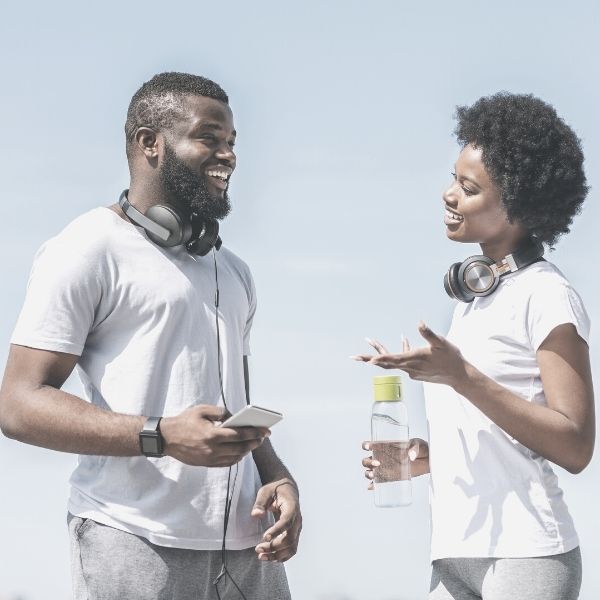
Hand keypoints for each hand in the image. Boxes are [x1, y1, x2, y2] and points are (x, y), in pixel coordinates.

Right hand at [160, 405, 269, 466]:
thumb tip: (235, 418)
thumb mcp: (202, 410)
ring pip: (235, 457)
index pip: (239, 435)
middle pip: (240, 448)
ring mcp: (209, 459)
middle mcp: (212, 449)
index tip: (265, 430)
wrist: (166, 438)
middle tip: (262, 437)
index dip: (254, 432)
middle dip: (254, 442)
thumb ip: (221, 412)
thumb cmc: (185, 421)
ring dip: (247, 451)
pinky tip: (241, 451)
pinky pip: (226, 463)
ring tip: (253, 443)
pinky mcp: (206, 464)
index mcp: (212, 434)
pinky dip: (237, 458)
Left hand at [252, 478, 301, 562]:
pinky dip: (282, 556)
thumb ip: (260, 503)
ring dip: (277, 555)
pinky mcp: (294, 534)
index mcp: (292, 507)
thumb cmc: (275, 489)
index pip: (287, 522)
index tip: (264, 537)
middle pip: (290, 538)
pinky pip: (291, 549)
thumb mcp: (265, 491)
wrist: (287, 489)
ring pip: (292, 547)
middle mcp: (297, 519)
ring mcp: (297, 528)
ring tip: (261, 556)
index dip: (277, 531)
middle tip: (258, 549)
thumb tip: (256, 515)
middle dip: (274, 547)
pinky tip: (270, 557)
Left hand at [351, 321, 468, 387]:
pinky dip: (398, 352)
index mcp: (414, 359)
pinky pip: (401, 361)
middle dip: (369, 358)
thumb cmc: (451, 357)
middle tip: (354, 357)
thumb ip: (428, 333)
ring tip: (370, 340)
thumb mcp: (441, 342)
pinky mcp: (415, 372)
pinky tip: (404, 339)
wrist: (459, 376)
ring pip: (392, 361)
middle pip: (385, 362)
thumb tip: (419, 323)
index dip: (379, 358)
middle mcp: (409, 367)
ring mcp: (411, 371)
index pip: (392, 359)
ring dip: (380, 353)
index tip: (367, 360)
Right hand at [361, 438, 428, 487]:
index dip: (366, 446)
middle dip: (368, 462)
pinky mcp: (392, 478)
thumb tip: (410, 456)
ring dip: (368, 473)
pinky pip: (379, 482)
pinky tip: (372, 487)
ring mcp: (386, 468)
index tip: (368, 447)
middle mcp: (383, 457)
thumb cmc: (421, 448)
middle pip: (367, 460)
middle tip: (377, 463)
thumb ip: (414, 448)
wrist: (429, 460)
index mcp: (386, 446)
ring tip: (373, 475)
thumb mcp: (418, 444)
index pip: (371, 445)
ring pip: (370, 471)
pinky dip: (373, 485)